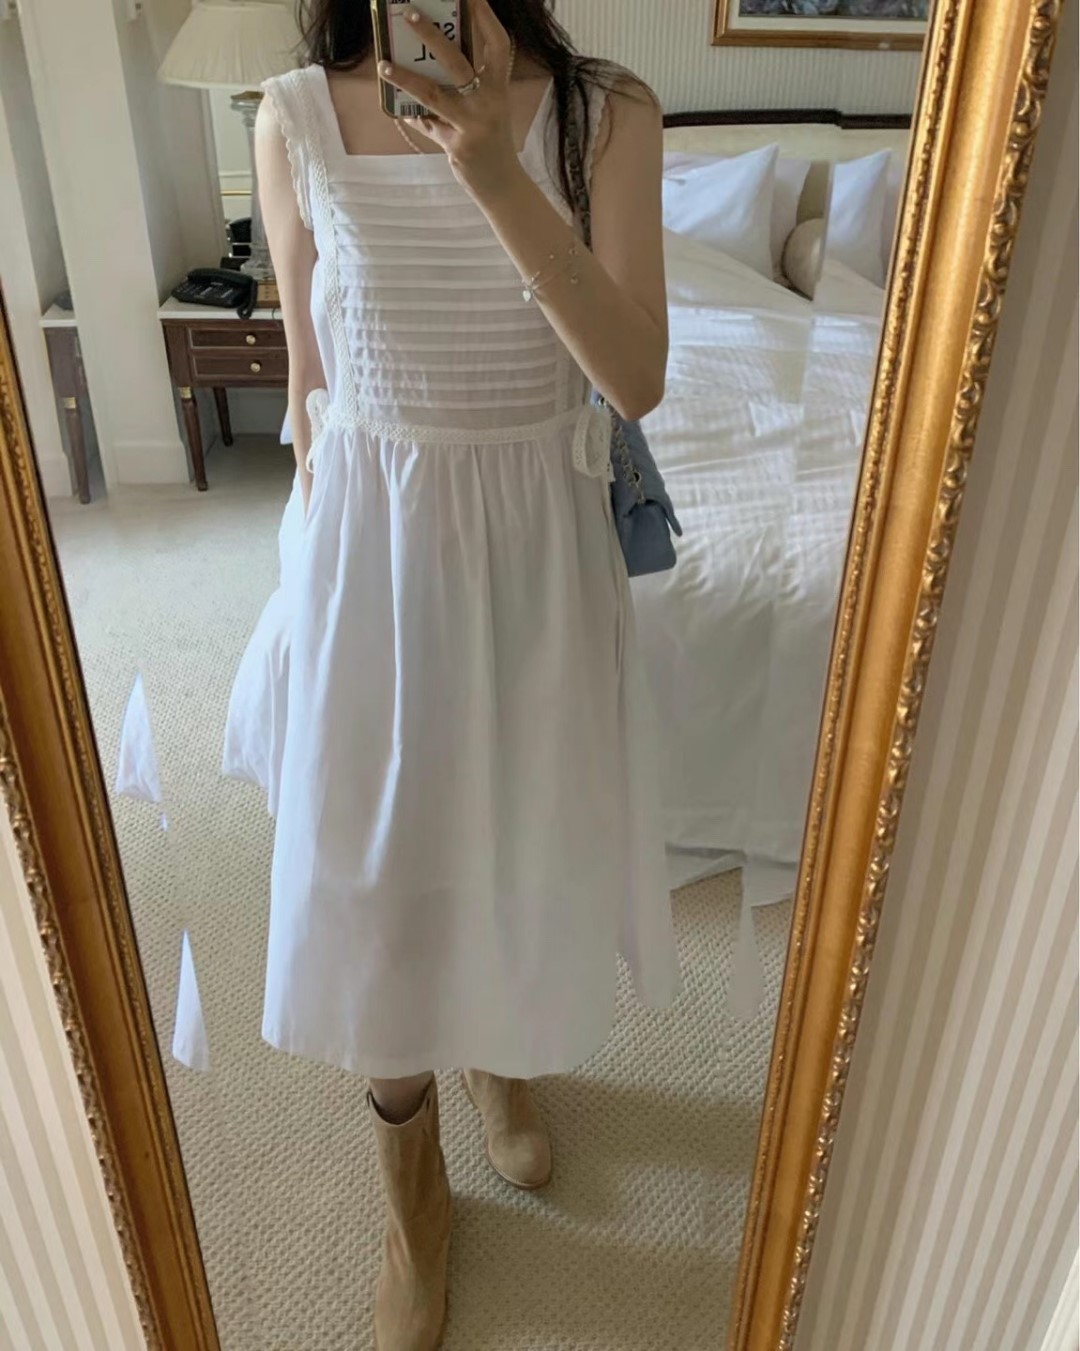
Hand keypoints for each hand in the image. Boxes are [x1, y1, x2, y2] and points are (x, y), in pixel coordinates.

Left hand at [377, 0, 522, 199]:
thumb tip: (431, 64)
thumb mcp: (489, 109)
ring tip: (383, 64)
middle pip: (457, 62)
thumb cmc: (493, 141)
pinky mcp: (457, 146)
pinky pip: (427, 125)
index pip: (497, 45)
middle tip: (409, 13)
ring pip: (433, 94)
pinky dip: (412, 115)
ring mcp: (472, 125)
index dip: (485, 18)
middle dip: (431, 36)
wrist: (503, 185)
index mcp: (499, 88)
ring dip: (405, 78)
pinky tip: (397, 106)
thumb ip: (468, 89)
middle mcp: (488, 103)